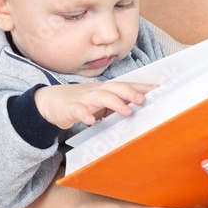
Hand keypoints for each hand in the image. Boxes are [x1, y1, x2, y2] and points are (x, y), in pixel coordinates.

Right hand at [33, 81, 154, 128]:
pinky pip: (77, 110)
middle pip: (114, 88)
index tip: (158, 89)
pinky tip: (91, 121)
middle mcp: (95, 91)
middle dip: (130, 93)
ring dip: (114, 103)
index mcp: (104, 90)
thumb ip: (115, 105)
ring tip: (126, 111)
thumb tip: (138, 110)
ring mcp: (82, 99)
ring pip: (99, 97)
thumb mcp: (99, 103)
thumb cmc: (79, 102)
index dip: (141, 87)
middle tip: (143, 100)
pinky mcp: (69, 109)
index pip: (125, 86)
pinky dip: (84, 115)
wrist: (49, 102)